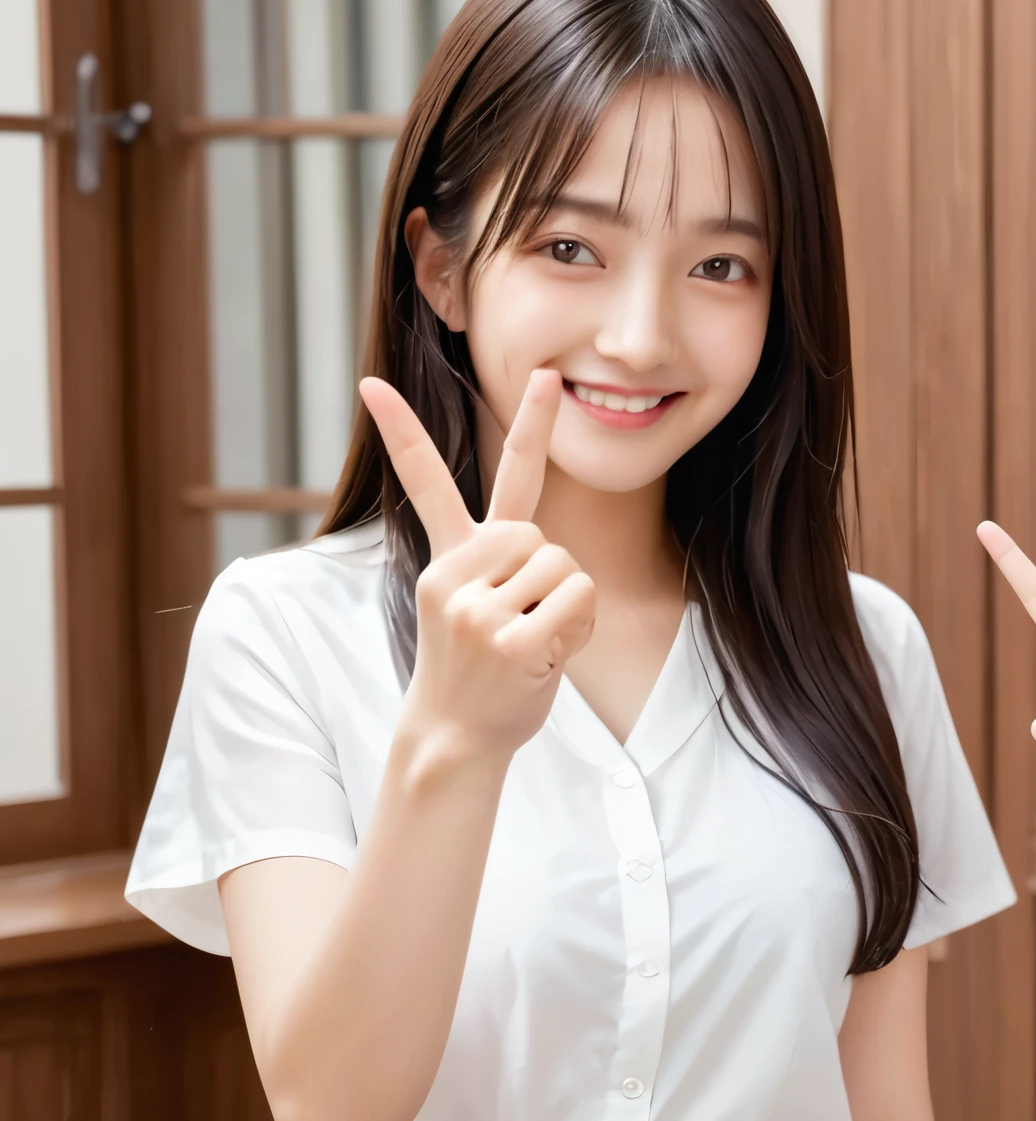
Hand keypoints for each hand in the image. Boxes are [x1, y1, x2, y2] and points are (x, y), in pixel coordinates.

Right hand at [360, 369, 594, 763]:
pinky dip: (579, 627)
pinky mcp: (507, 638)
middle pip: (534, 530)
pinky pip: (578, 596)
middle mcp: (452, 577)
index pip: (425, 484)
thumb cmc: (483, 673)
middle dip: (551, 571)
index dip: (402, 430)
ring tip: (533, 644)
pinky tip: (546, 657)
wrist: (457, 737)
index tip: (371, 383)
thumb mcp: (478, 608)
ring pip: (564, 563)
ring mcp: (475, 609)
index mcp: (447, 563)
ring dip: (568, 606)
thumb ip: (507, 567)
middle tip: (524, 623)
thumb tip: (551, 560)